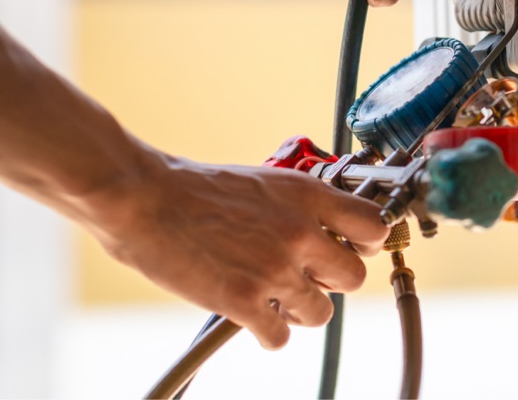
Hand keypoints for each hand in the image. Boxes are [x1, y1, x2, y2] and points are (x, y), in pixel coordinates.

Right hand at [80, 145, 389, 349]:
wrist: (144, 198)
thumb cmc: (192, 187)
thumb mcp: (260, 181)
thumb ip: (295, 206)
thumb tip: (321, 227)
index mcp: (305, 194)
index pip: (373, 225)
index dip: (367, 243)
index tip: (353, 248)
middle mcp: (299, 231)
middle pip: (355, 277)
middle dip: (332, 282)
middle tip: (307, 276)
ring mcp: (274, 269)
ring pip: (322, 313)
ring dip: (299, 310)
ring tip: (273, 297)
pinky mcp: (245, 301)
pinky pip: (280, 336)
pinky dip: (267, 331)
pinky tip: (250, 314)